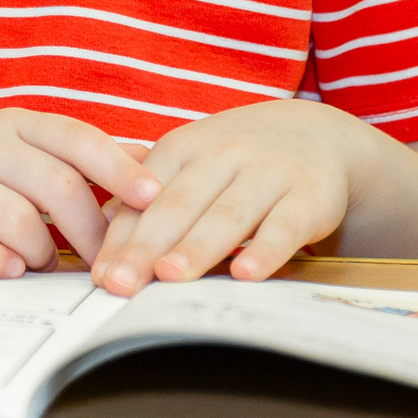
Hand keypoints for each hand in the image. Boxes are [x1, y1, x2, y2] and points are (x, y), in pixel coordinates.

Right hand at [0, 109, 161, 278]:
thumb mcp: (11, 148)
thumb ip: (71, 156)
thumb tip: (150, 163)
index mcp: (11, 124)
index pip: (76, 138)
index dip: (119, 168)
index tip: (155, 198)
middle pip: (56, 187)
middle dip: (90, 232)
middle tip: (106, 263)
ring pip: (17, 221)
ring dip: (42, 254)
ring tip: (42, 266)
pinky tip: (6, 270)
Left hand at [93, 99, 375, 294]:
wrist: (317, 133)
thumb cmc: (238, 158)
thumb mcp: (191, 160)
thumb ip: (149, 191)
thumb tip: (105, 223)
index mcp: (184, 147)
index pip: (143, 195)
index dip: (120, 236)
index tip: (100, 275)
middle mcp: (222, 155)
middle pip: (178, 205)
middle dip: (146, 246)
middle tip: (121, 284)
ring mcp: (267, 174)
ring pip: (227, 215)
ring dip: (196, 247)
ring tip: (169, 276)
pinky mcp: (309, 196)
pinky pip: (285, 226)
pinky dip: (265, 250)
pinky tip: (245, 274)